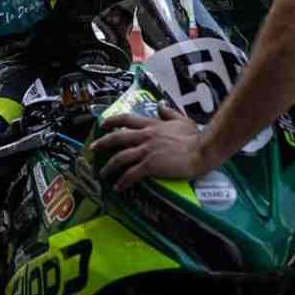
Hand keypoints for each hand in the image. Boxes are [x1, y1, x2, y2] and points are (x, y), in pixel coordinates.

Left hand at [90, 103, 212, 190]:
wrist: (202, 150)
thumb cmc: (195, 137)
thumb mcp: (182, 120)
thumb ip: (169, 113)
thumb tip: (160, 106)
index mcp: (152, 125)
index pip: (127, 119)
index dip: (112, 121)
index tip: (102, 124)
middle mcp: (145, 136)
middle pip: (117, 138)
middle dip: (102, 143)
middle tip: (93, 148)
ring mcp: (146, 151)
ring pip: (120, 158)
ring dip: (109, 167)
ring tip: (103, 174)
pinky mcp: (150, 166)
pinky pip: (131, 175)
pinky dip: (122, 181)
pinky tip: (118, 187)